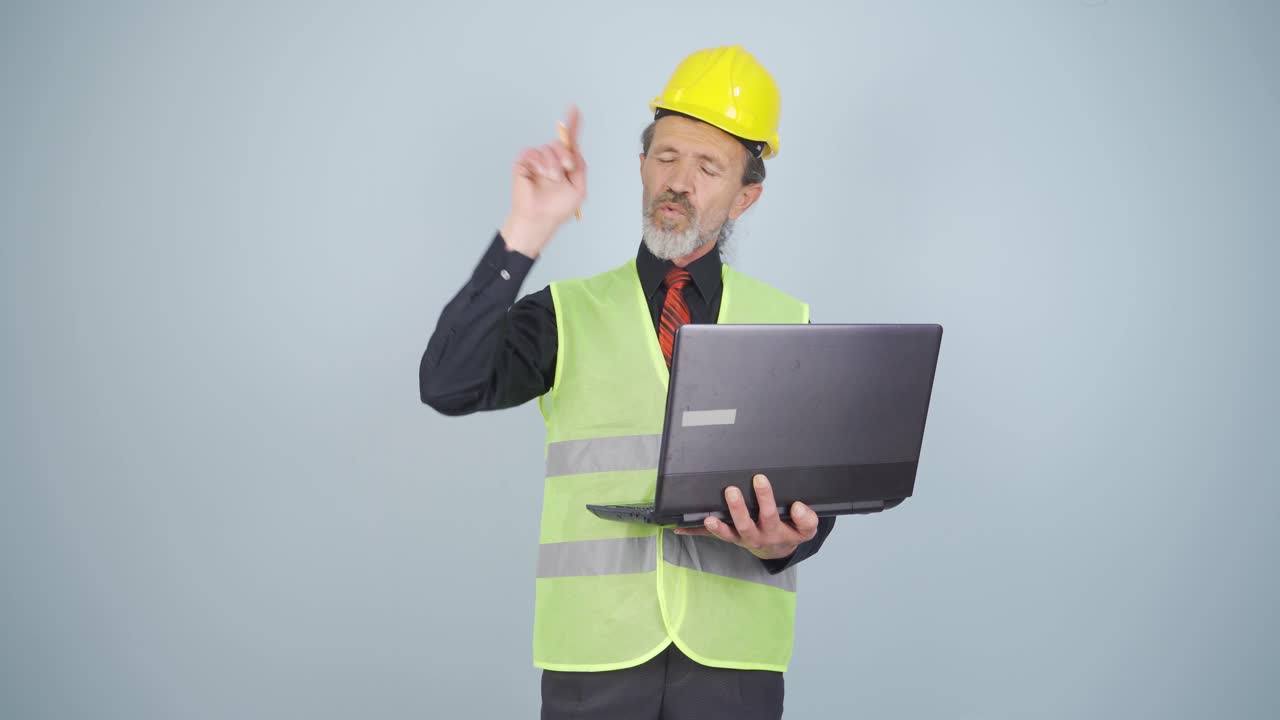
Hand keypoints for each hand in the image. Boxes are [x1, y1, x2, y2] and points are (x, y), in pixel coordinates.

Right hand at [500, 105, 586, 257]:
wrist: (540, 219)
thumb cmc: (558, 208)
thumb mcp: (579, 189)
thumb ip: (580, 168)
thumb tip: (575, 152)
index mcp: (564, 165)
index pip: (569, 142)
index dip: (573, 125)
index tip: (575, 109)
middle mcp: (551, 160)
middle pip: (560, 142)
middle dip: (565, 154)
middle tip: (565, 168)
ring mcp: (537, 161)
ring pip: (548, 147)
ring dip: (552, 164)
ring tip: (551, 178)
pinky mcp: (523, 162)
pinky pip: (532, 151)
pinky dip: (539, 162)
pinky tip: (541, 173)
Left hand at [674, 474, 819, 560]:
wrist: (777, 550)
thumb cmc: (789, 532)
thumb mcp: (805, 530)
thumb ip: (806, 519)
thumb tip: (799, 507)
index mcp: (773, 531)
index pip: (770, 514)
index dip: (765, 499)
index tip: (760, 479)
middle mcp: (755, 536)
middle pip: (745, 524)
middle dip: (737, 509)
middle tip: (731, 490)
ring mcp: (739, 537)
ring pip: (727, 533)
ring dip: (717, 526)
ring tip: (708, 517)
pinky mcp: (728, 536)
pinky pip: (710, 535)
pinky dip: (695, 531)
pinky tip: (679, 527)